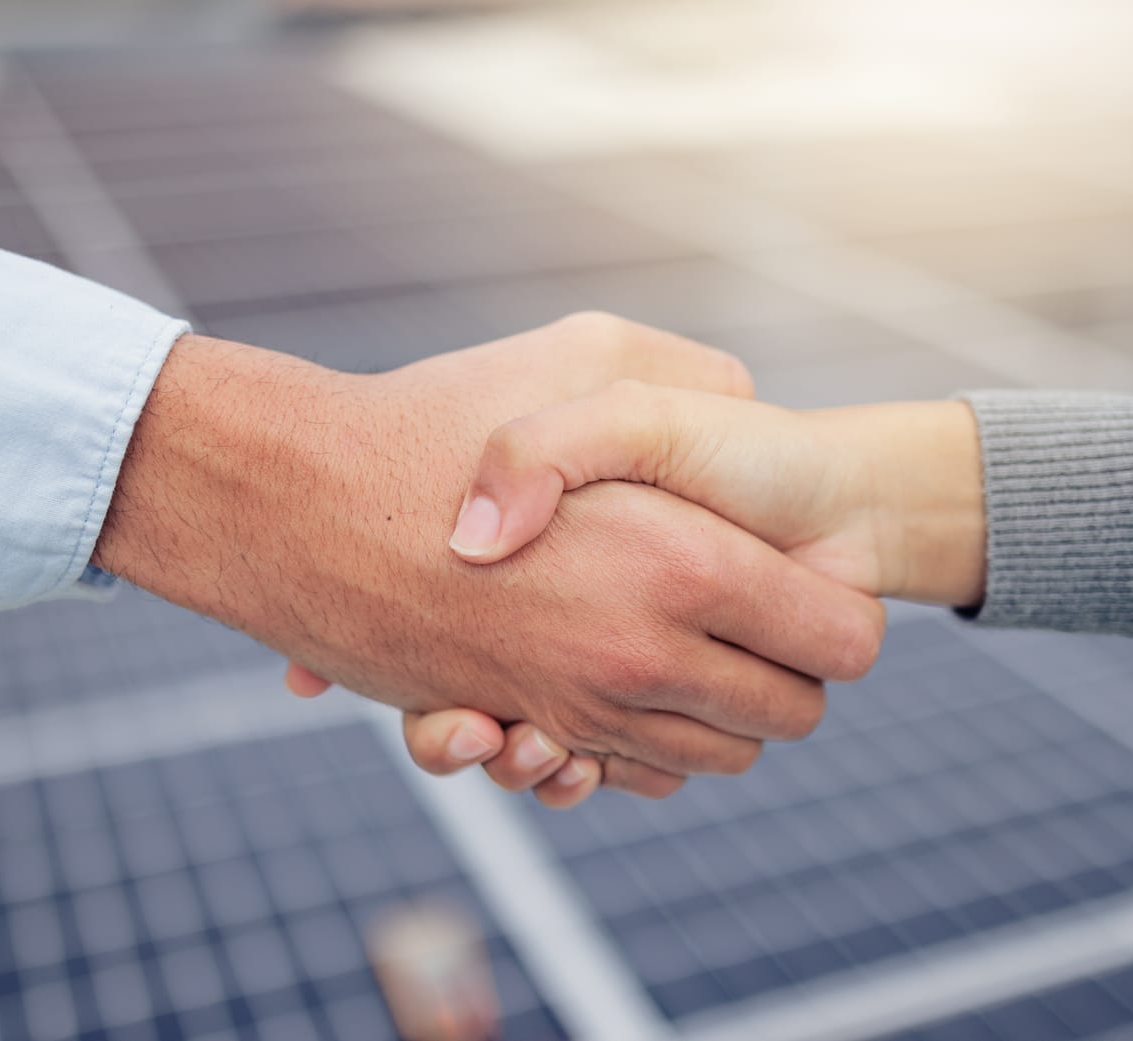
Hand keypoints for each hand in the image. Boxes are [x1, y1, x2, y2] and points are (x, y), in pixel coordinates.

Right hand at [94, 316, 884, 794]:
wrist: (289, 504)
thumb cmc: (437, 416)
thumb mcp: (586, 354)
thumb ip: (695, 378)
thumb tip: (752, 410)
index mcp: (687, 564)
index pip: (843, 641)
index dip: (839, 616)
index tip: (807, 583)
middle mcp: (641, 655)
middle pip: (788, 719)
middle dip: (787, 679)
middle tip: (753, 619)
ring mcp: (576, 706)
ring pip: (711, 761)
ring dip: (712, 721)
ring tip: (684, 647)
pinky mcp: (517, 730)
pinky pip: (618, 777)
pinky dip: (629, 752)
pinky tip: (609, 681)